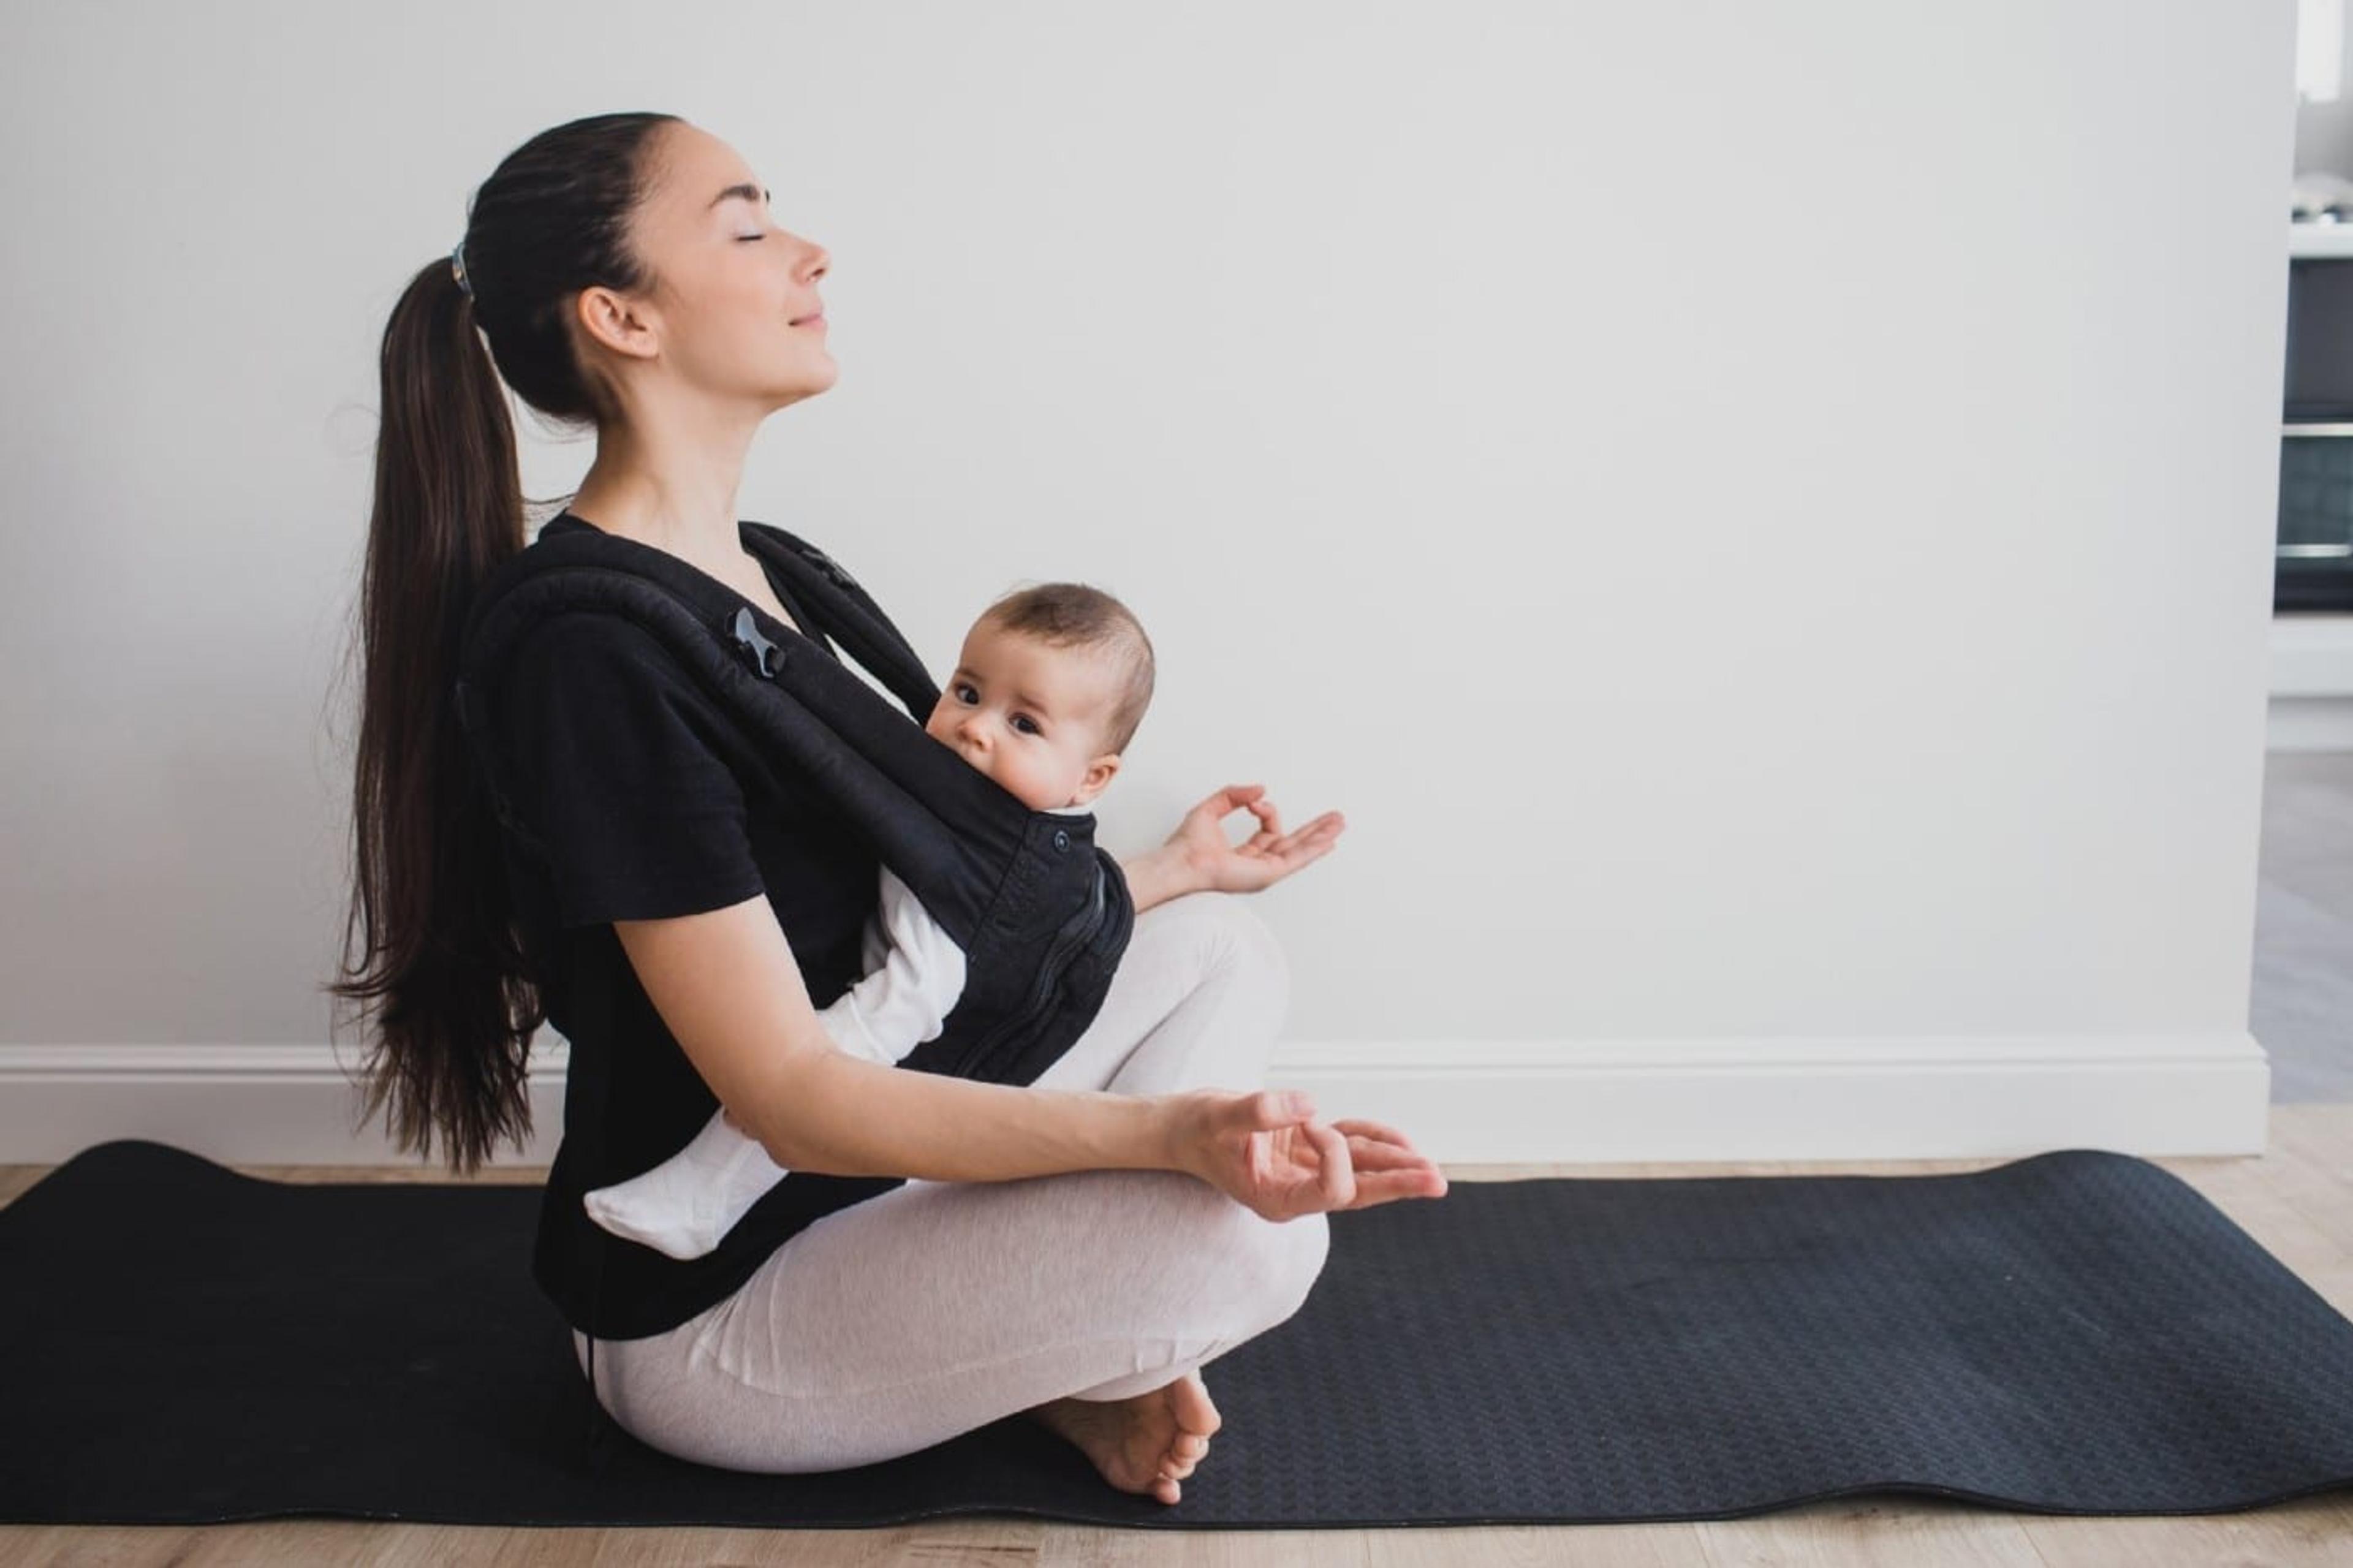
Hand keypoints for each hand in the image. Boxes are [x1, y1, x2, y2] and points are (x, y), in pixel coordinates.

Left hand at [1163, 783, 1345, 894]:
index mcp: (1244, 855)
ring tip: (1340, 824)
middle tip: (1334, 819)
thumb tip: (1260, 790)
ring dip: (1321, 836)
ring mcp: (1264, 871)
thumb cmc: (1186, 845)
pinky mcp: (1268, 874)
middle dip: (1315, 830)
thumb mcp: (1211, 809)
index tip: (1255, 802)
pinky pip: (1296, 859)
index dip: (1267, 812)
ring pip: (1300, 851)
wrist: (1181, 862)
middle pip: (1293, 844)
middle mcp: (1256, 865)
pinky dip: (1314, 848)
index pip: (1269, 831)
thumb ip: (1234, 795)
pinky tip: (1329, 840)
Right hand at [1166, 1088, 1447, 1222]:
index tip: (1310, 1120)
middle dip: (1397, 1184)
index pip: (1331, 1187)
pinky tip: (1399, 1140)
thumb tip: (1308, 1104)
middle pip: (1359, 1192)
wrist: (1179, 1129)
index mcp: (1278, 1199)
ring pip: (1360, 1170)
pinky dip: (1372, 1138)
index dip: (1334, 1152)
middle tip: (1437, 1181)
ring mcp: (1304, 1171)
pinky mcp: (1305, 1149)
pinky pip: (1348, 1145)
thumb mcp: (1219, 1117)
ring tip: (1430, 1165)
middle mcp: (1297, 1190)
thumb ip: (1259, 1111)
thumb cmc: (1194, 1128)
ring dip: (1394, 1163)